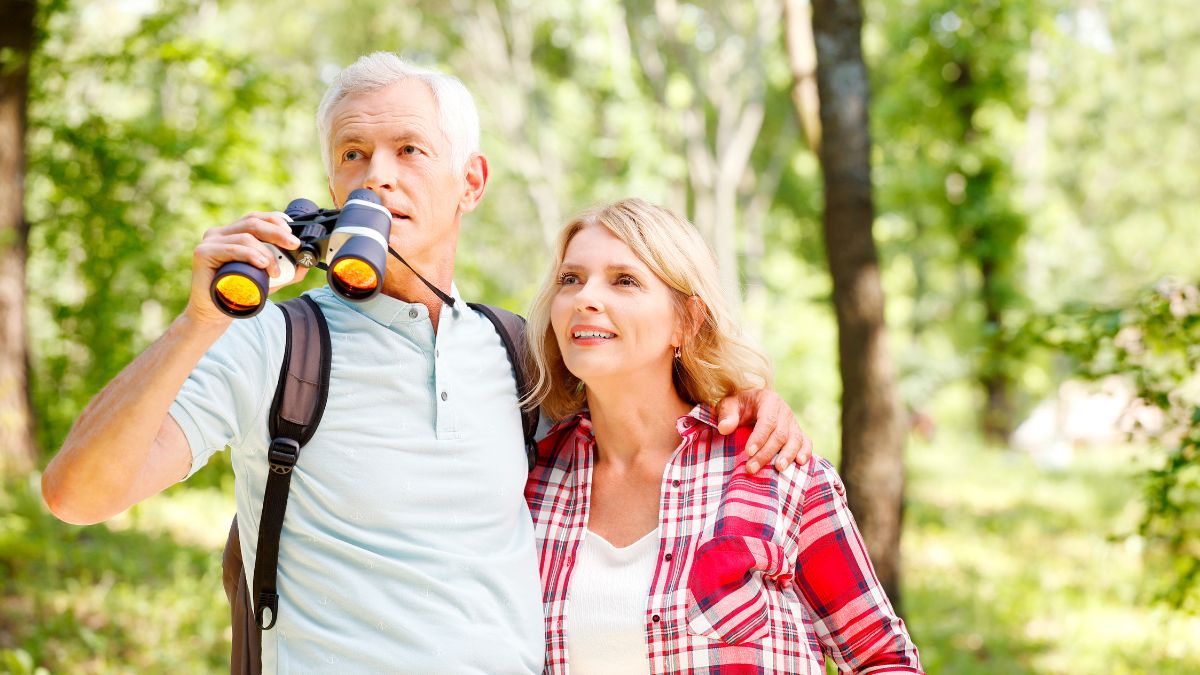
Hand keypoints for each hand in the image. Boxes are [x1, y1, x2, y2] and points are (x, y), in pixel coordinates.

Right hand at [184, 212, 306, 324]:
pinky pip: (231, 249)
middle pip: (252, 223)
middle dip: (277, 233)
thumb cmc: (238, 293)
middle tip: (294, 244)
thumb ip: (285, 270)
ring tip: (275, 271)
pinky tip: (261, 263)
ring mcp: (210, 242)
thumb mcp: (267, 279)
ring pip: (245, 237)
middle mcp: (219, 234)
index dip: (275, 221)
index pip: (255, 218)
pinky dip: (249, 254)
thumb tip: (305, 263)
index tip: (292, 233)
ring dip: (266, 252)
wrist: (215, 313)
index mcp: (232, 233)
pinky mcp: (203, 253)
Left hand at [715, 389, 811, 473]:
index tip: (748, 452)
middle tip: (752, 468)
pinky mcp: (798, 433)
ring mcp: (793, 422)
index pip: (767, 420)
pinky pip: (806, 442)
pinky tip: (800, 463)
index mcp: (768, 400)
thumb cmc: (738, 407)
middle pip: (780, 434)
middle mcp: (784, 411)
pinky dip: (805, 452)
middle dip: (767, 453)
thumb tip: (725, 428)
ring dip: (788, 455)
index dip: (759, 437)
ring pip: (795, 439)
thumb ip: (726, 414)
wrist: (751, 404)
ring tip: (779, 468)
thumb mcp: (728, 405)